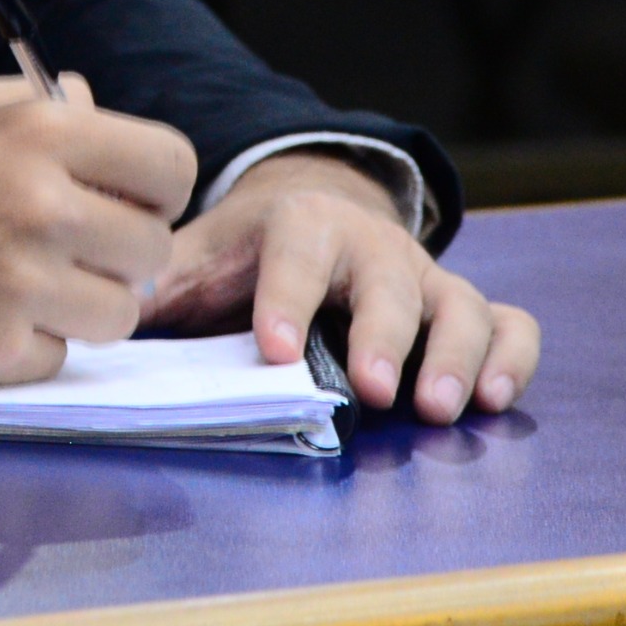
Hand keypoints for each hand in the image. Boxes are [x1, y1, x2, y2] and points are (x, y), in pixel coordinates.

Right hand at [0, 75, 195, 384]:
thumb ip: (47, 109)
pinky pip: (58, 358)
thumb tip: (107, 114)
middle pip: (153, 248)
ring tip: (23, 287)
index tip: (127, 202)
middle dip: (118, 255)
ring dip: (82, 308)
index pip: (172, 166)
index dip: (155, 190)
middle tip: (69, 253)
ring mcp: (18, 283)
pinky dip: (28, 347)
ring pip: (119, 312)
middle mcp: (40, 204)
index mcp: (41, 131)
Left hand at [145, 152, 539, 423]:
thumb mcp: (196, 257)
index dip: (286, 298)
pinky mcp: (463, 308)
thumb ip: (161, 286)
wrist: (312, 217)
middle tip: (376, 390)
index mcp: (299, 226)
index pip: (295, 253)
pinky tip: (496, 399)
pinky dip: (513, 356)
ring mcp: (425, 278)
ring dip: (457, 354)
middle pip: (389, 283)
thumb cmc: (244, 256)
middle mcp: (372, 248)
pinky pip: (509, 323)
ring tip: (440, 408)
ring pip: (460, 303)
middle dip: (384, 336)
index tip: (275, 349)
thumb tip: (112, 313)